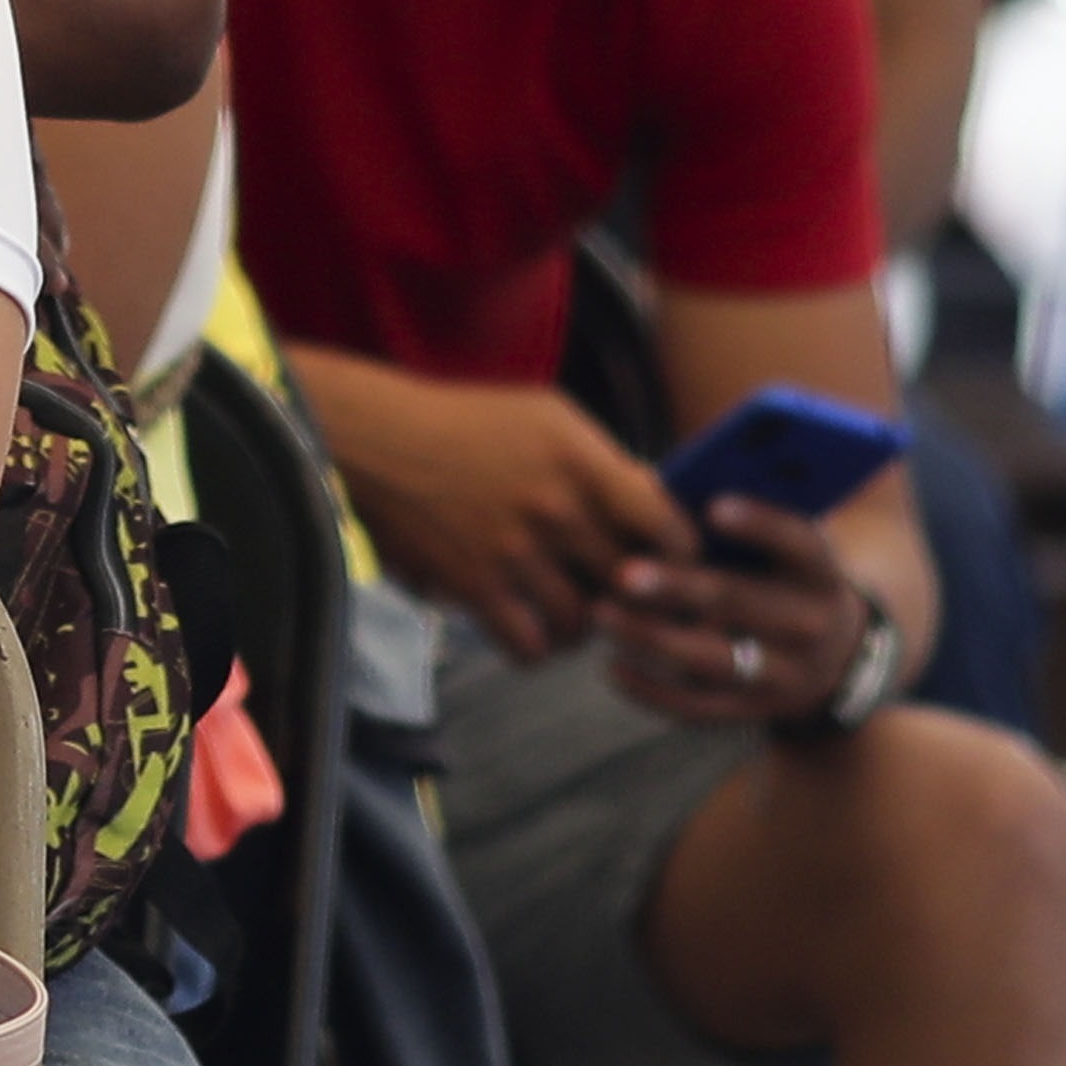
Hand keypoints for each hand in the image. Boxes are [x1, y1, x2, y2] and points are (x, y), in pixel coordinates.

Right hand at [307, 366, 693, 661]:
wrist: (384, 441)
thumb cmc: (471, 422)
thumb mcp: (549, 416)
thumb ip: (605, 460)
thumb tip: (656, 498)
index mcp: (582, 462)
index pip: (663, 524)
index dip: (681, 553)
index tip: (675, 562)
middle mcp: (555, 510)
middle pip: (629, 583)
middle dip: (636, 598)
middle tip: (631, 602)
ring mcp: (515, 552)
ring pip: (582, 623)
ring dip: (585, 628)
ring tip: (577, 617)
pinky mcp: (476, 586)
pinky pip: (529, 646)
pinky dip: (538, 649)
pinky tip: (535, 631)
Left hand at [599, 500, 873, 727]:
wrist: (838, 663)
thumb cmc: (788, 582)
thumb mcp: (790, 553)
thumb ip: (747, 526)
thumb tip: (667, 492)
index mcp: (820, 573)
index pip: (798, 542)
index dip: (760, 525)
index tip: (713, 507)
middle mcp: (808, 625)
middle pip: (739, 602)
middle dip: (678, 587)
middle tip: (624, 573)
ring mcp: (782, 675)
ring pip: (710, 659)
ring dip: (651, 637)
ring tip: (602, 613)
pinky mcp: (751, 711)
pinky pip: (696, 708)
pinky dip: (650, 691)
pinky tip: (611, 666)